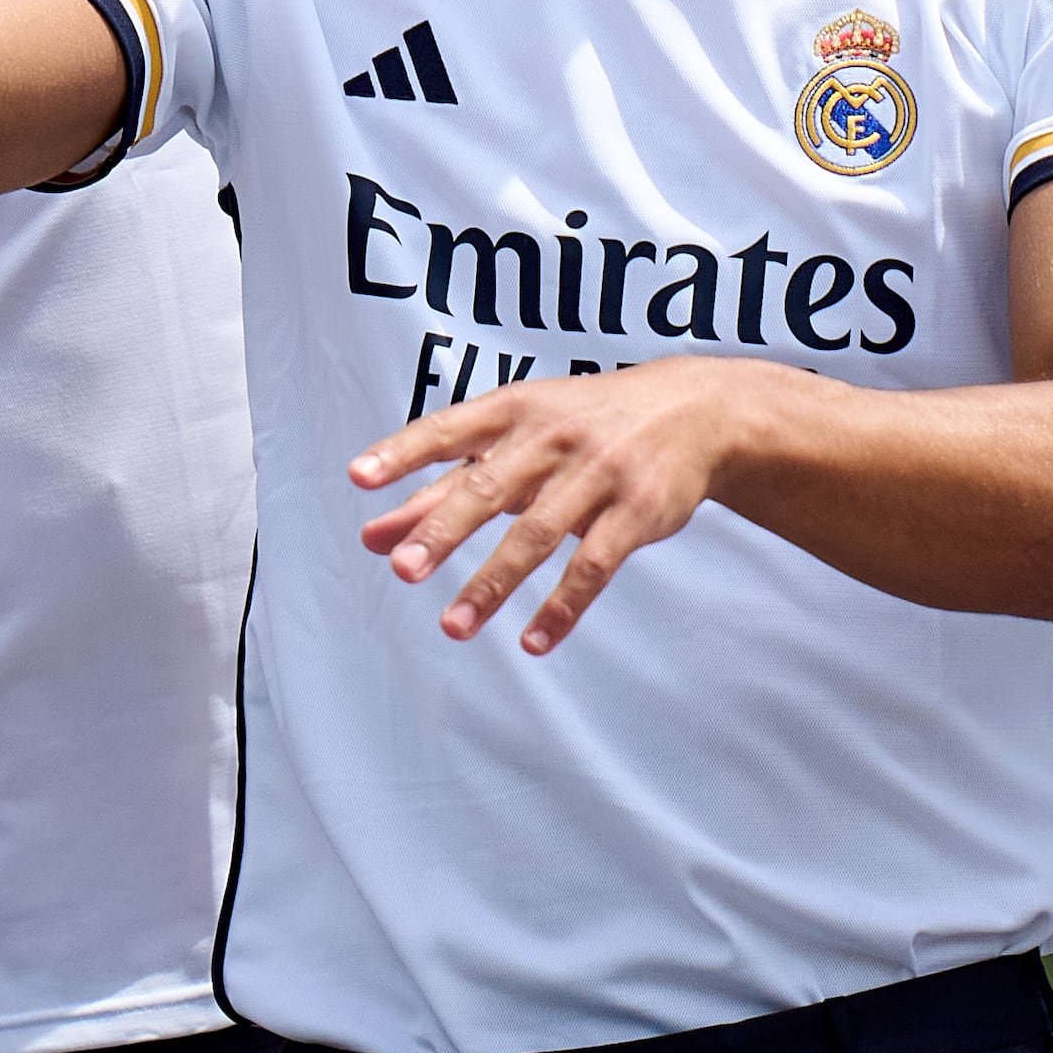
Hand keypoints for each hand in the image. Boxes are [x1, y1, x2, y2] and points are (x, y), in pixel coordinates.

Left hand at [352, 355, 770, 654]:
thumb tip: (373, 536)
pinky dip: (562, 606)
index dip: (403, 452)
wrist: (694, 411)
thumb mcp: (517, 440)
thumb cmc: (584, 425)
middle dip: (444, 528)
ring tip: (453, 625)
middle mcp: (552, 437)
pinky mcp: (635, 512)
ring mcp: (597, 474)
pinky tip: (533, 641)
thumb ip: (443, 486)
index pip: (449, 428)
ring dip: (493, 583)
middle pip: (489, 486)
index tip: (359, 477)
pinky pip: (593, 565)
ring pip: (537, 534)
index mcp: (515, 411)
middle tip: (402, 568)